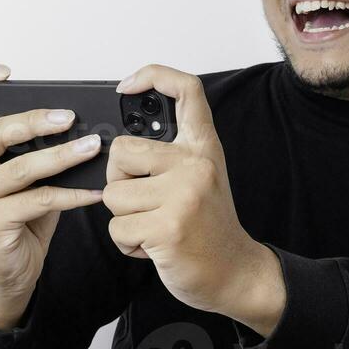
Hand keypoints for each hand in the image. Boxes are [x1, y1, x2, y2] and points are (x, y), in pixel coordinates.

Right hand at [0, 61, 104, 329]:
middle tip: (69, 117)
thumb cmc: (17, 223)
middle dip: (34, 120)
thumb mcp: (22, 182)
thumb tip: (80, 130)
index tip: (5, 72)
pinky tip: (94, 191)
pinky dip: (71, 195)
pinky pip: (38, 200)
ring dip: (62, 156)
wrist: (7, 275)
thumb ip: (35, 154)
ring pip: (20, 168)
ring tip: (92, 147)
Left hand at [104, 64, 284, 334]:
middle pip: (121, 151)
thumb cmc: (209, 227)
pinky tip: (155, 245)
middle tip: (146, 202)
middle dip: (120, 181)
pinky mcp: (168, 227)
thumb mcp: (201, 177)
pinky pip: (118, 228)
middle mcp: (195, 164)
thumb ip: (169, 155)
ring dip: (125, 219)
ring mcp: (183, 195)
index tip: (127, 86)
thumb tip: (115, 146)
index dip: (154, 75)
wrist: (235, 272)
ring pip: (113, 194)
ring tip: (155, 226)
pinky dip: (128, 244)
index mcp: (202, 148)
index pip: (186, 90)